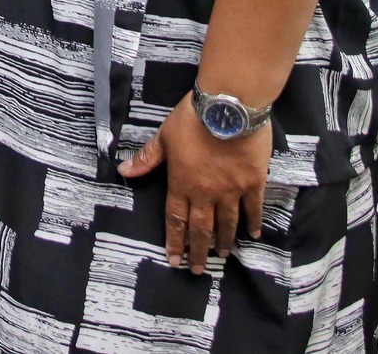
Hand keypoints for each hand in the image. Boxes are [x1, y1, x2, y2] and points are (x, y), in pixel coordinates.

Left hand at [119, 96, 270, 272]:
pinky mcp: (253, 182)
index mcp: (182, 183)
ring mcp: (231, 190)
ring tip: (221, 256)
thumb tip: (124, 172)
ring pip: (227, 223)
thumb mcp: (164, 136)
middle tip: (197, 270)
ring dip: (223, 242)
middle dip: (198, 251)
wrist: (229, 108)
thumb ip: (147, 158)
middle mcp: (206, 193)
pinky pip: (253, 208)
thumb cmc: (192, 119)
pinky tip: (253, 234)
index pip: (176, 219)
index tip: (174, 260)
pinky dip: (253, 222)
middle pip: (201, 228)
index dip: (174, 241)